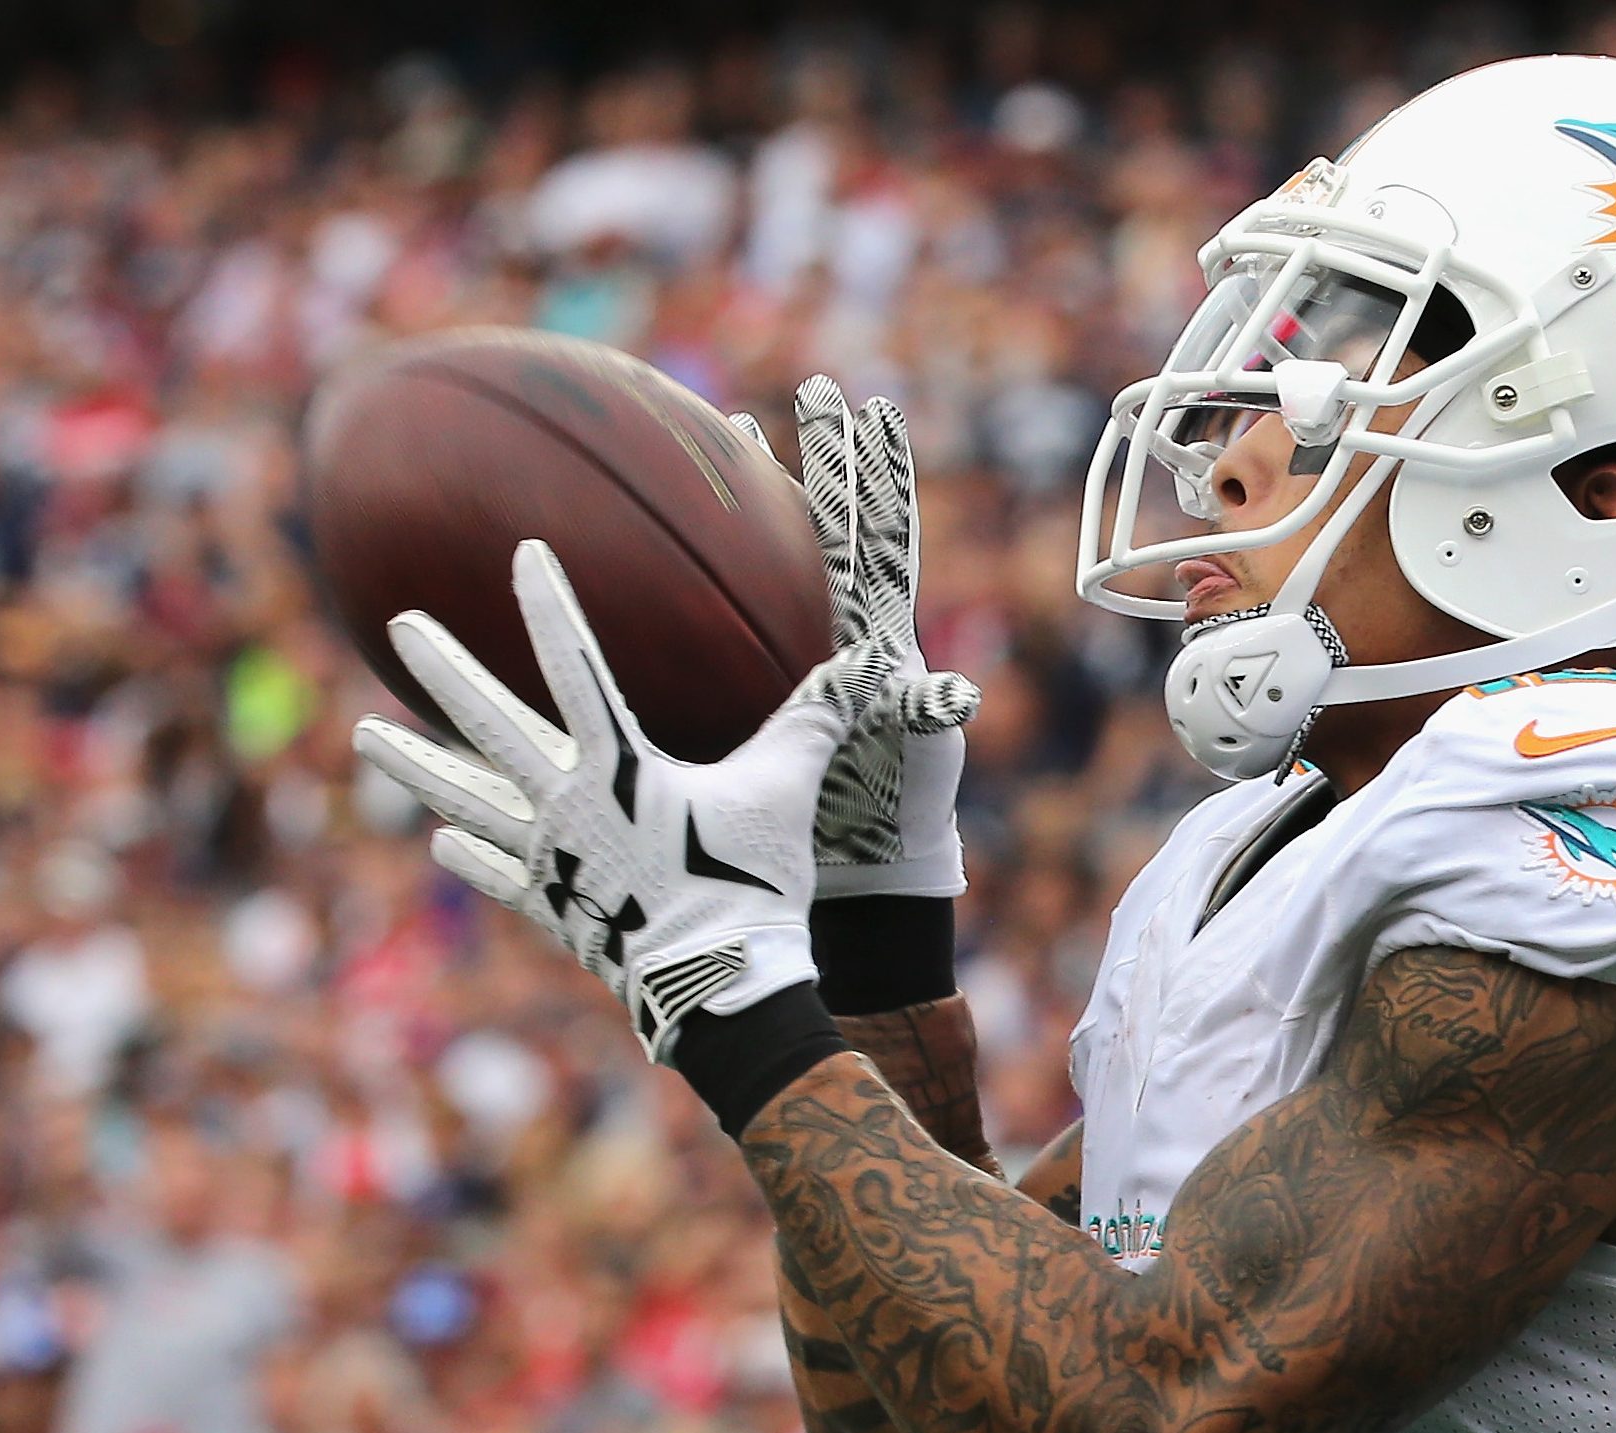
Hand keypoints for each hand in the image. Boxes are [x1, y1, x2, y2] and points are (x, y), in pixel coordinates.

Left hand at [352, 540, 920, 1058]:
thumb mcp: (785, 792)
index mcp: (617, 768)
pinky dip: (471, 853)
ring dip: (414, 766)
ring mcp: (549, 860)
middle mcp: (566, 806)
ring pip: (466, 800)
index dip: (549, 607)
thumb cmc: (751, 882)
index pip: (575, 667)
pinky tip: (441, 841)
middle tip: (398, 625)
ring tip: (364, 735)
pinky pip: (498, 872)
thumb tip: (862, 663)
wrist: (718, 987)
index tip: (522, 553)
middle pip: (490, 727)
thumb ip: (813, 720)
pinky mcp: (553, 909)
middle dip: (442, 672)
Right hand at [734, 376, 969, 898]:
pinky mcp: (773, 681)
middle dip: (825, 452)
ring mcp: (809, 652)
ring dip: (760, 489)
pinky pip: (730, 609)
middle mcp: (847, 629)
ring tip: (732, 427)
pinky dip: (701, 571)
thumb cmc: (897, 809)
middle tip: (814, 384)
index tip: (870, 403)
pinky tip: (657, 546)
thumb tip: (958, 694)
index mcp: (880, 633)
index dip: (876, 471)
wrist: (863, 864)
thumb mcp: (917, 754)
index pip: (878, 533)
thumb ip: (927, 715)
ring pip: (780, 550)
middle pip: (833, 519)